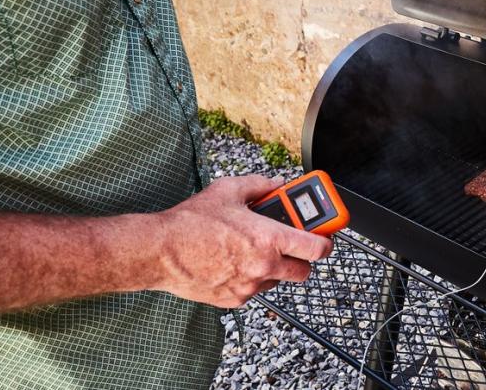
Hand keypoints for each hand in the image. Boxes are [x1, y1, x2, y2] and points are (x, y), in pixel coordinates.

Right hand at [153, 176, 334, 307]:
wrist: (159, 252)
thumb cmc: (191, 222)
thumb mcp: (230, 190)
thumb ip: (261, 185)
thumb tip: (278, 184)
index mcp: (268, 239)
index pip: (317, 248)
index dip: (326, 241)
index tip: (326, 235)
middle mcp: (264, 266)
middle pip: (305, 271)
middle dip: (303, 257)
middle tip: (292, 243)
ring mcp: (249, 286)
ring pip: (278, 280)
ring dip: (275, 267)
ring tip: (254, 249)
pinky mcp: (234, 300)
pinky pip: (254, 290)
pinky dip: (251, 278)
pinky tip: (234, 262)